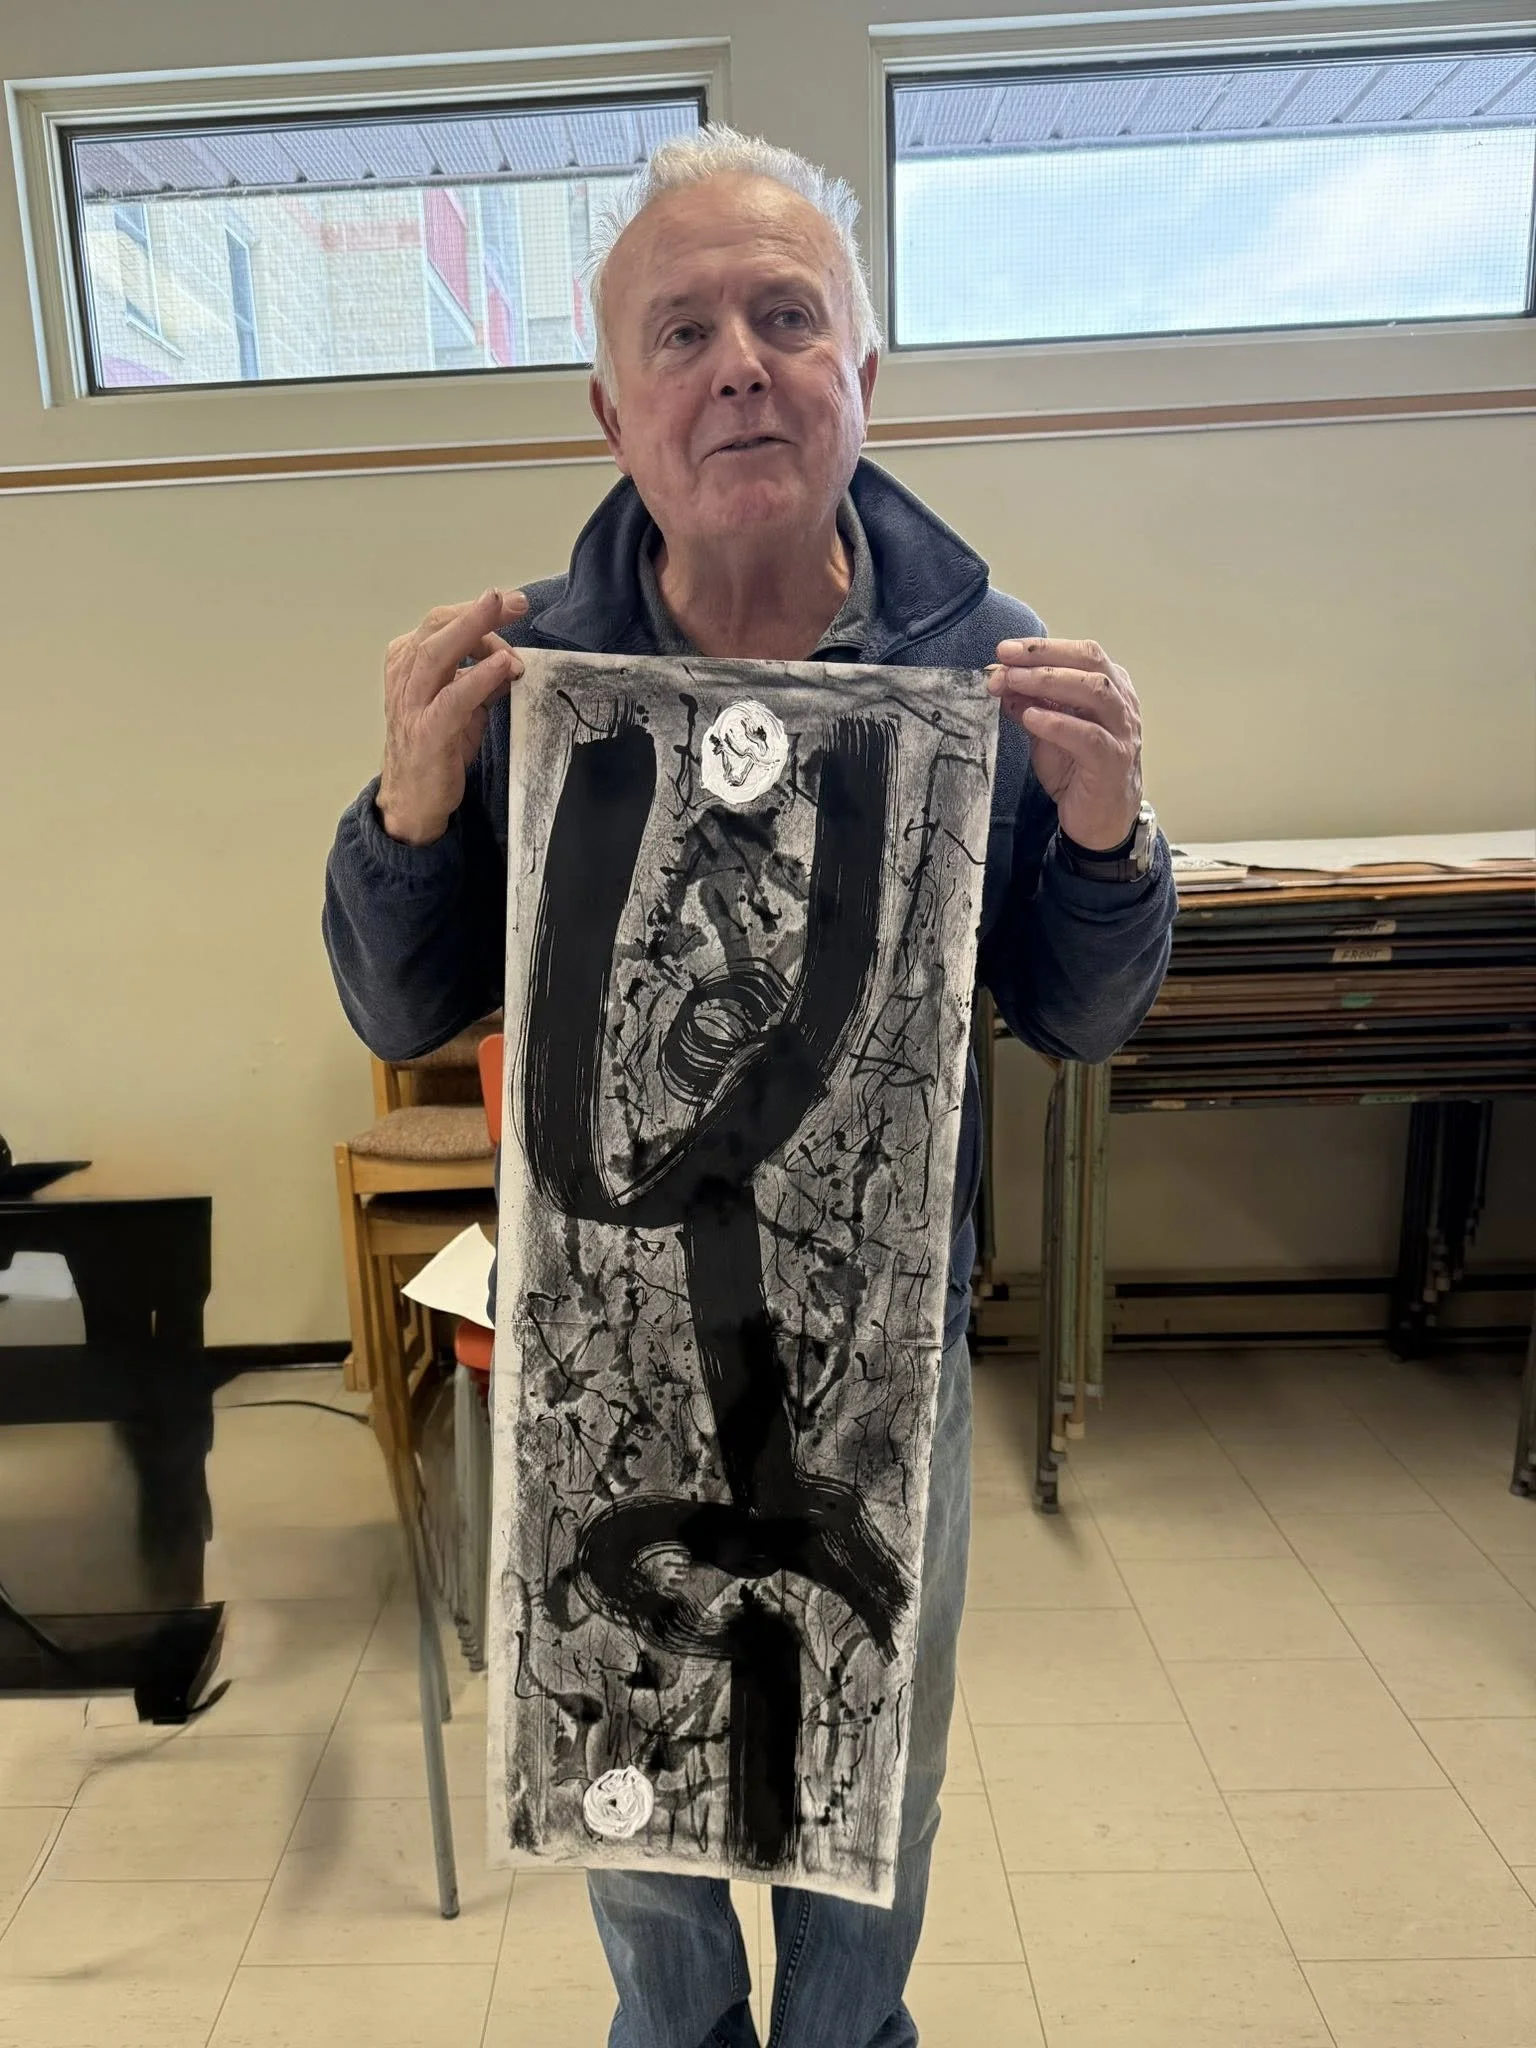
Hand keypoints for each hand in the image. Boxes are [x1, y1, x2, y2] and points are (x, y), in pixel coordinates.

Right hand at [377, 588, 527, 844]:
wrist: (413, 802)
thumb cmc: (438, 748)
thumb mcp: (465, 706)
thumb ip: (483, 680)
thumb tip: (513, 660)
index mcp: (409, 663)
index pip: (442, 624)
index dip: (477, 610)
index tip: (512, 603)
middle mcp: (405, 677)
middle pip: (437, 629)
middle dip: (477, 611)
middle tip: (515, 602)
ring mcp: (412, 705)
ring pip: (437, 654)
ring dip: (474, 630)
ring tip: (504, 612)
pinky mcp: (427, 734)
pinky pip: (452, 699)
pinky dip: (478, 678)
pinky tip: (502, 666)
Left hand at [988, 637, 1142, 850]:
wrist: (1099, 822)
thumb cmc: (1076, 771)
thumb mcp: (1045, 732)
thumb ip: (1028, 703)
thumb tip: (998, 678)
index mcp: (1110, 688)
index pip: (1080, 653)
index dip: (1042, 647)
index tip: (1005, 649)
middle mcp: (1121, 703)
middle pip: (1091, 661)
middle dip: (1045, 655)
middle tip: (1006, 657)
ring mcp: (1122, 732)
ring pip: (1095, 691)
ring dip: (1050, 682)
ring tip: (1014, 681)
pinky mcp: (1113, 762)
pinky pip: (1089, 736)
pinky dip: (1058, 723)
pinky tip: (1031, 717)